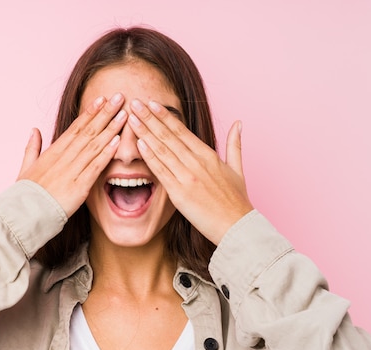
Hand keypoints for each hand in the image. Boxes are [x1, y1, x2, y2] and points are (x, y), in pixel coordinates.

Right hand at [17, 93, 126, 216]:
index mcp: (53, 152)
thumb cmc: (25, 194)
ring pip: (94, 145)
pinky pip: (95, 166)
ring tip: (123, 115)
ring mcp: (72, 171)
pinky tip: (117, 142)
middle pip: (88, 131)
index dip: (90, 112)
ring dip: (110, 129)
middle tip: (119, 97)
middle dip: (105, 114)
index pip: (75, 127)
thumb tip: (35, 130)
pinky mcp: (79, 186)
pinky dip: (106, 153)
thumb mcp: (26, 167)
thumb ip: (32, 147)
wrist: (23, 214)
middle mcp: (64, 158)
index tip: (101, 99)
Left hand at [128, 99, 252, 244]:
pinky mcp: (180, 193)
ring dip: (145, 132)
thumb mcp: (238, 169)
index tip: (152, 103)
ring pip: (162, 150)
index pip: (182, 130)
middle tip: (134, 102)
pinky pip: (161, 171)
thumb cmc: (237, 201)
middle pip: (169, 135)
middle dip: (150, 118)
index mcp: (208, 155)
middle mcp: (196, 162)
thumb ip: (235, 144)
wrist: (237, 226)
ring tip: (131, 118)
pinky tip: (139, 144)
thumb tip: (238, 123)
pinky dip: (150, 157)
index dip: (165, 116)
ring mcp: (187, 176)